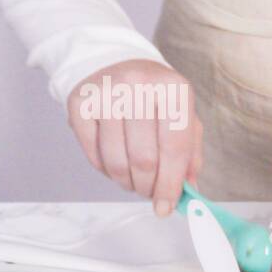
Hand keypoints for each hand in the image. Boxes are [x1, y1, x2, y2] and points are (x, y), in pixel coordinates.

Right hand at [66, 60, 203, 215]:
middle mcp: (138, 86)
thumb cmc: (155, 97)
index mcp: (173, 89)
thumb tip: (189, 192)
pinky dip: (106, 171)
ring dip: (127, 183)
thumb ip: (191, 153)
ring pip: (117, 161)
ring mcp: (106, 93)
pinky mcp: (80, 103)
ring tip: (134, 182)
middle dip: (149, 187)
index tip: (166, 208)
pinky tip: (116, 166)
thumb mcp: (183, 115)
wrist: (115, 63)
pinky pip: (93, 154)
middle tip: (150, 195)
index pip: (175, 149)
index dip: (171, 185)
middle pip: (144, 159)